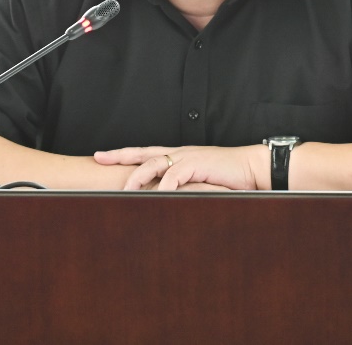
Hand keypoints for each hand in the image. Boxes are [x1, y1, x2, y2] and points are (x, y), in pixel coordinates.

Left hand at [94, 145, 265, 190]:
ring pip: (153, 164)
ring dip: (137, 178)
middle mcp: (179, 153)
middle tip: (99, 160)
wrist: (252, 168)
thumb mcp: (201, 180)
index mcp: (179, 155)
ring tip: (124, 191)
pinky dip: (163, 187)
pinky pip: (174, 176)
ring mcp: (187, 157)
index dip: (122, 154)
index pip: (145, 153)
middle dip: (119, 157)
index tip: (102, 155)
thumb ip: (183, 185)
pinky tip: (156, 196)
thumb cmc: (229, 176)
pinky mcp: (196, 164)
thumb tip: (165, 198)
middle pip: (142, 154)